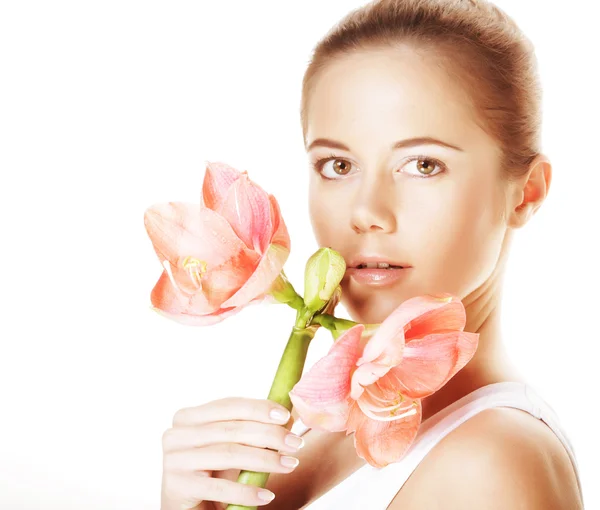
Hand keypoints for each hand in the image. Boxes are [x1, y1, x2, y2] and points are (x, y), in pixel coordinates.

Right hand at [161, 397, 304, 508]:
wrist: (189, 509)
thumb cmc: (213, 473)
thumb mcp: (231, 446)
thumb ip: (251, 427)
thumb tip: (289, 413)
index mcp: (188, 417)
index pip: (228, 406)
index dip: (259, 408)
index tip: (286, 415)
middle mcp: (176, 434)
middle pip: (231, 429)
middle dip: (269, 434)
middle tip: (296, 443)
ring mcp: (174, 460)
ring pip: (228, 454)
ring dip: (265, 459)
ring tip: (290, 464)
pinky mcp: (177, 487)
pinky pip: (219, 487)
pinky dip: (246, 491)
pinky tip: (267, 495)